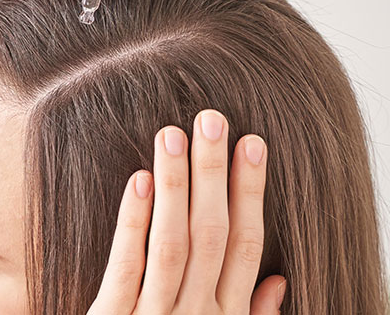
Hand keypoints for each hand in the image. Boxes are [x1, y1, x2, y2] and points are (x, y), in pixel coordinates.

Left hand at [87, 109, 287, 314]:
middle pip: (211, 236)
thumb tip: (278, 282)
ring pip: (172, 244)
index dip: (250, 192)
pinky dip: (133, 223)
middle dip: (215, 175)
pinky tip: (138, 180)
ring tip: (173, 135)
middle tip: (212, 120)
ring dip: (176, 187)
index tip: (253, 143)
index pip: (245, 245)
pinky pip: (125, 270)